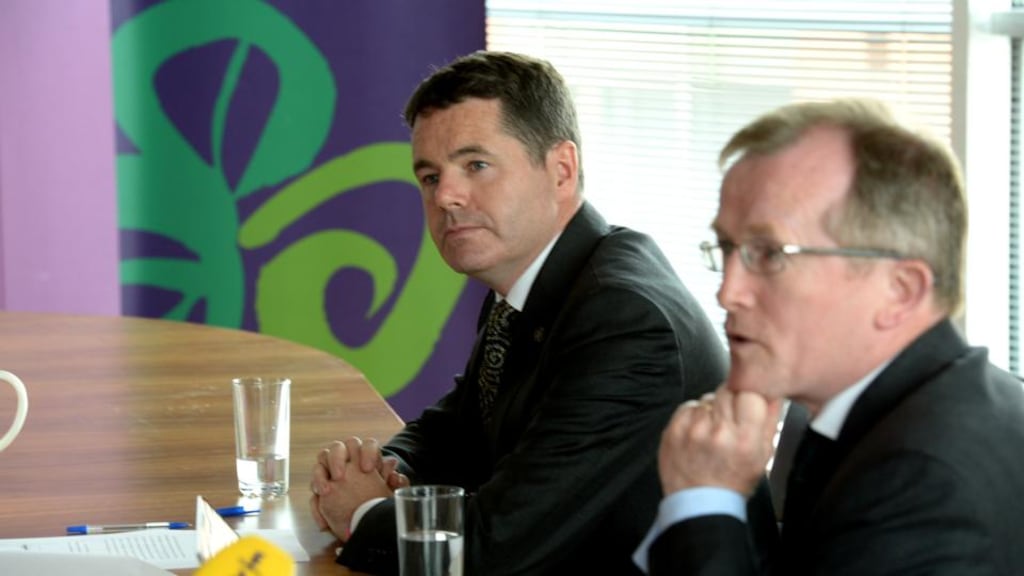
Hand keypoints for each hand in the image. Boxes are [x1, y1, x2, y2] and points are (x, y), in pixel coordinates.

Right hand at [308, 437, 408, 539]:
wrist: (366, 516)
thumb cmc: (379, 500)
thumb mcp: (389, 494)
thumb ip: (393, 483)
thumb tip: (395, 473)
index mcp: (367, 456)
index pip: (368, 444)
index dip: (368, 453)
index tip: (368, 469)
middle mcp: (348, 457)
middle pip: (339, 446)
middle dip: (337, 458)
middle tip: (340, 476)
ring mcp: (332, 468)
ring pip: (323, 457)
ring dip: (321, 473)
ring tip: (325, 491)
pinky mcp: (322, 483)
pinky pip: (314, 482)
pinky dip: (316, 492)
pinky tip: (321, 504)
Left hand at [658, 387, 781, 495]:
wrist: (700, 504)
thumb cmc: (733, 482)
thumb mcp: (762, 457)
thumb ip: (769, 421)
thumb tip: (773, 393)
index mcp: (745, 439)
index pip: (751, 393)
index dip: (750, 397)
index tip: (747, 407)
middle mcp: (718, 432)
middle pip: (727, 390)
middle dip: (731, 401)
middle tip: (730, 421)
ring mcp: (693, 430)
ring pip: (707, 398)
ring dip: (712, 410)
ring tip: (713, 433)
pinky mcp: (673, 430)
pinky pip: (688, 406)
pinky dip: (694, 415)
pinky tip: (698, 434)